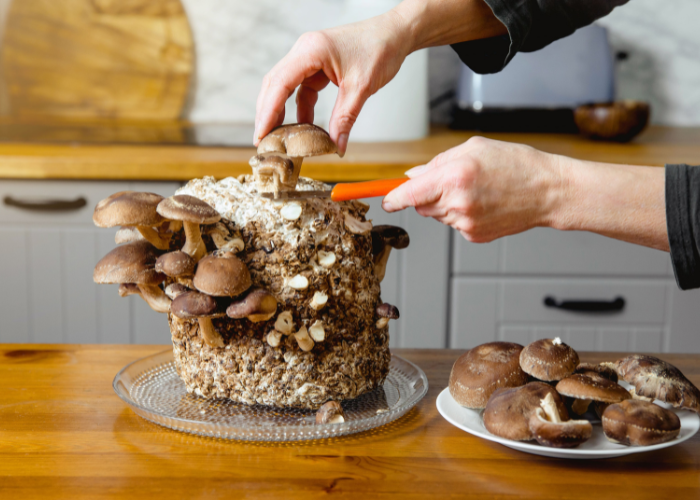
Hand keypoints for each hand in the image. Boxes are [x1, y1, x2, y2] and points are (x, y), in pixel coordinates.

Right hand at [255, 12, 409, 154]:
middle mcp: (305, 51)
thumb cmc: (380, 49)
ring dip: (282, 112)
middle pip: (275, 84)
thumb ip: (345, 119)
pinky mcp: (317, 66)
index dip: (268, 111)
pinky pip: (302, 89)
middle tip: (263, 141)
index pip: (280, 83)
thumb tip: (336, 147)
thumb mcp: (361, 88)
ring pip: (286, 87)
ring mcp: (309, 58)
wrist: (396, 34)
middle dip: (268, 113)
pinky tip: (304, 127)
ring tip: (278, 137)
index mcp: (311, 50)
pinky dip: (301, 108)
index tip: (261, 134)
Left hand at [382, 136, 668, 250]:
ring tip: (475, 190)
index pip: (407, 194)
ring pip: (437, 214)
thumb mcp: (473, 149)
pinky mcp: (474, 235)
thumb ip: (437, 163)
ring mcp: (465, 223)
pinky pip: (454, 224)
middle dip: (425, 193)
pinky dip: (461, 214)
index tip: (383, 199)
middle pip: (420, 204)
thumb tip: (411, 176)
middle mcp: (456, 203)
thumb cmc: (515, 164)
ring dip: (445, 203)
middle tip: (451, 181)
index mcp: (452, 177)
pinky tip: (484, 204)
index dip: (391, 197)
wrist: (548, 191)